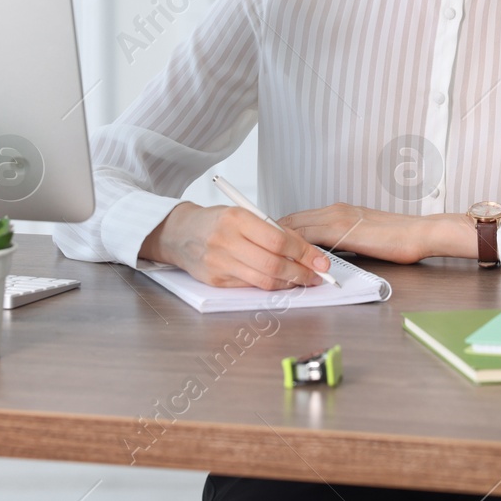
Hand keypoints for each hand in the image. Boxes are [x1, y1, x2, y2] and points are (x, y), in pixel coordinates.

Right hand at [139, 202, 331, 289]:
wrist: (180, 233)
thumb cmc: (216, 221)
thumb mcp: (243, 214)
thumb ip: (271, 229)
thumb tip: (305, 250)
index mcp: (236, 218)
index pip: (278, 240)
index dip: (304, 253)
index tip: (320, 260)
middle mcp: (226, 241)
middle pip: (273, 264)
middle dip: (301, 273)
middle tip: (317, 275)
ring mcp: (219, 263)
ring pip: (264, 280)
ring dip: (289, 283)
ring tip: (303, 280)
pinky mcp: (216, 281)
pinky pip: (250, 286)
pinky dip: (270, 286)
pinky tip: (281, 282)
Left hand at [278, 203, 452, 264]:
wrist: (420, 232)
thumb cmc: (398, 237)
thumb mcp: (363, 236)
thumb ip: (342, 241)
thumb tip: (324, 254)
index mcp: (338, 210)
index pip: (299, 218)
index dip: (280, 229)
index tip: (265, 241)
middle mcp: (334, 210)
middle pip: (292, 219)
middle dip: (272, 234)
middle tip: (256, 249)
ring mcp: (338, 217)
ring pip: (297, 226)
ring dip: (280, 241)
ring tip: (263, 255)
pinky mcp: (344, 230)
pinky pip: (311, 238)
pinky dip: (296, 248)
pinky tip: (287, 259)